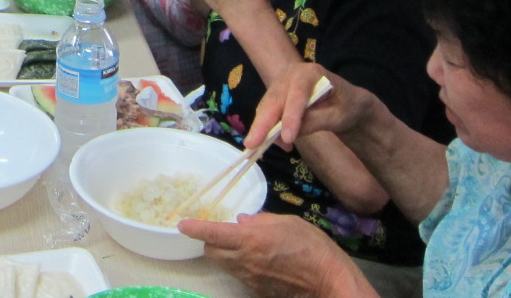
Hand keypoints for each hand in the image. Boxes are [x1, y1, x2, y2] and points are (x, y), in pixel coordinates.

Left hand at [179, 212, 369, 297]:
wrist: (327, 280)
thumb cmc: (311, 245)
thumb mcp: (287, 222)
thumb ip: (261, 221)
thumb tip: (243, 221)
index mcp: (251, 239)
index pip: (213, 234)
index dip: (195, 228)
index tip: (182, 224)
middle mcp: (245, 260)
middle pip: (211, 253)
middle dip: (209, 242)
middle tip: (218, 232)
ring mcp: (250, 278)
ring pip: (223, 265)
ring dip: (222, 254)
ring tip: (238, 244)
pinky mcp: (257, 290)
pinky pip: (238, 275)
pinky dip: (238, 265)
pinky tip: (253, 258)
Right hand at [246, 63, 373, 151]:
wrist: (347, 100)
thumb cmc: (347, 106)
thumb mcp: (339, 115)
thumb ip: (316, 121)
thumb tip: (291, 133)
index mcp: (310, 73)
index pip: (297, 94)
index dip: (291, 116)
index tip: (287, 137)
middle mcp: (291, 74)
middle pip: (274, 99)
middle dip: (262, 123)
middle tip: (252, 144)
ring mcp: (281, 84)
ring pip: (266, 107)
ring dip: (263, 129)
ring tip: (262, 148)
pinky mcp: (277, 96)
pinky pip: (268, 112)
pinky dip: (268, 129)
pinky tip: (281, 144)